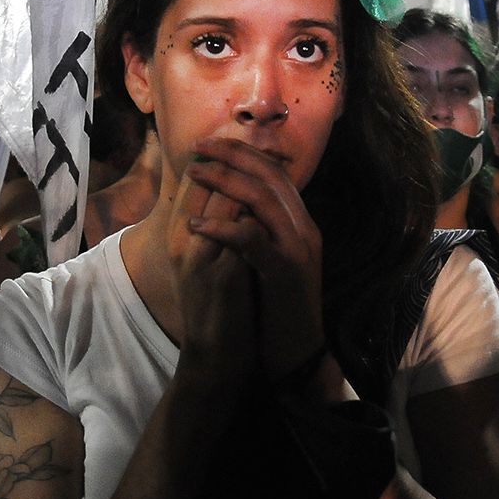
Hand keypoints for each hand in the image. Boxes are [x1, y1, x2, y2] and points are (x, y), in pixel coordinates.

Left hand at [182, 137, 324, 380]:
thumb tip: (230, 204)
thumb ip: (259, 231)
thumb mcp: (269, 262)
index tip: (210, 143)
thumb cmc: (276, 310)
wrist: (297, 355)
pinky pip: (252, 238)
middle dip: (232, 155)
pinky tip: (197, 224)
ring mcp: (298, 248)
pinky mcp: (286, 272)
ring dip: (224, 180)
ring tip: (194, 173)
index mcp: (300, 224)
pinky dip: (223, 226)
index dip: (242, 153)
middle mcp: (304, 229)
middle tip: (199, 146)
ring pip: (262, 198)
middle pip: (269, 175)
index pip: (274, 173)